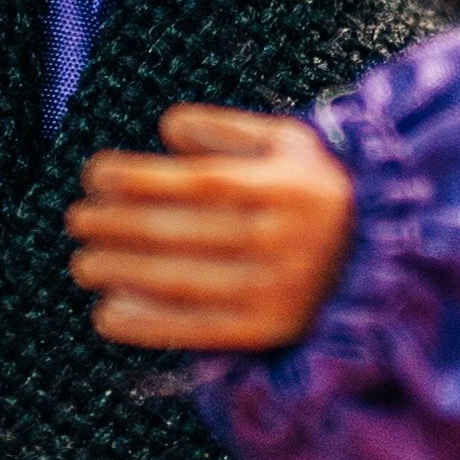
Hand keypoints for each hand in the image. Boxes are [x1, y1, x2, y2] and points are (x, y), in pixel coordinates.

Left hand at [68, 103, 353, 352]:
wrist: (382, 258)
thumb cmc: (319, 191)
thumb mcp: (289, 144)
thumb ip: (229, 130)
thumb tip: (167, 128)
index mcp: (284, 188)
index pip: (198, 182)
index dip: (139, 178)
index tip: (95, 174)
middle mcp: (281, 240)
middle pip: (181, 232)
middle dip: (118, 225)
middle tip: (77, 220)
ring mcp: (274, 290)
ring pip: (181, 282)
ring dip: (122, 273)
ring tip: (83, 263)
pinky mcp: (265, 331)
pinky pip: (196, 331)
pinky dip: (147, 325)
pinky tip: (107, 313)